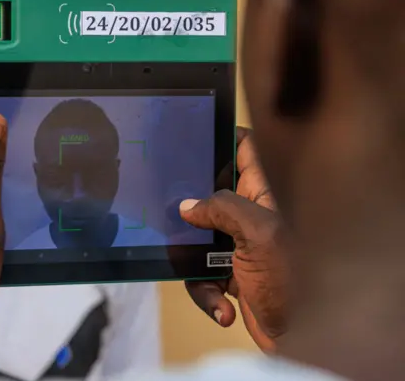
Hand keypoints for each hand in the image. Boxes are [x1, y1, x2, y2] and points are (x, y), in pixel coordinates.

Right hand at [183, 127, 285, 351]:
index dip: (221, 138)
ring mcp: (239, 244)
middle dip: (190, 207)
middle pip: (211, 193)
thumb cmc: (293, 279)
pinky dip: (206, 293)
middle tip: (175, 216)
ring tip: (214, 287)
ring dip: (195, 266)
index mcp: (265, 193)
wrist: (302, 339)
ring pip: (198, 237)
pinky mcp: (230, 273)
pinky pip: (201, 273)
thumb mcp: (259, 233)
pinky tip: (224, 310)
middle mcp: (251, 214)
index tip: (192, 138)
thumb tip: (187, 206)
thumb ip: (222, 208)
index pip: (245, 148)